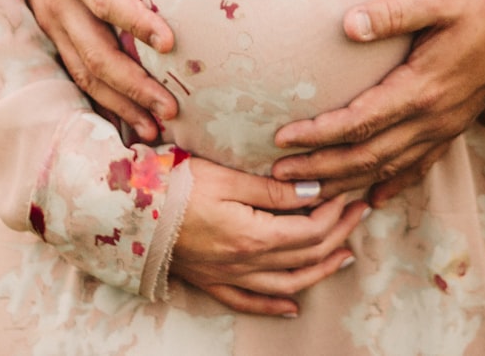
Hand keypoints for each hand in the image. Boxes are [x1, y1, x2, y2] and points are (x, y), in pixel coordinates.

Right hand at [0, 0, 178, 140]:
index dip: (133, 20)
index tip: (171, 40)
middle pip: (95, 52)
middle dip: (133, 84)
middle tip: (173, 109)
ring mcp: (50, 20)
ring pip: (84, 71)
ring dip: (119, 102)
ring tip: (158, 130)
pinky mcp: (51, 30)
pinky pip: (75, 72)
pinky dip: (101, 100)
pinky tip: (129, 122)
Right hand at [172, 158, 366, 316]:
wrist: (126, 209)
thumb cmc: (174, 185)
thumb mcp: (226, 177)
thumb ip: (272, 190)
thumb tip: (313, 192)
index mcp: (251, 235)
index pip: (309, 231)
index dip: (334, 214)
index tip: (346, 195)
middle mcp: (244, 264)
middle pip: (304, 256)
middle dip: (337, 234)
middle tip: (358, 214)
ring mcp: (227, 277)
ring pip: (286, 285)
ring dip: (319, 272)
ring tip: (343, 256)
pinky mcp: (210, 282)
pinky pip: (248, 302)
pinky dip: (274, 306)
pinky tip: (292, 307)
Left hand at [271, 0, 484, 205]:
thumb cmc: (482, 1)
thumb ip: (392, 12)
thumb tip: (347, 23)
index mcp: (421, 88)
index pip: (358, 123)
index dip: (318, 135)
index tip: (283, 139)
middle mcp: (432, 118)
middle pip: (367, 156)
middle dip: (322, 170)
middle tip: (280, 177)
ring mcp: (445, 127)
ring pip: (389, 168)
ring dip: (348, 183)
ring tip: (311, 194)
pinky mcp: (454, 126)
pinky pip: (419, 166)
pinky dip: (393, 184)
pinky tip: (374, 198)